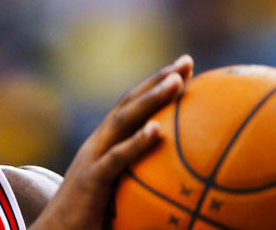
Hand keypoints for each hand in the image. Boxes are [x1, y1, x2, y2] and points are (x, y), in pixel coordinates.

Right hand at [30, 55, 193, 228]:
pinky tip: (157, 130)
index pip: (132, 107)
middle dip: (158, 79)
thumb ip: (143, 180)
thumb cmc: (89, 221)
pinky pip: (116, 158)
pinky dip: (136, 142)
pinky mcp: (91, 180)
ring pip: (122, 120)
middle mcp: (97, 144)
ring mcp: (92, 159)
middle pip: (128, 103)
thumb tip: (187, 185)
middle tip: (186, 61)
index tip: (184, 69)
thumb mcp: (119, 194)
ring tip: (177, 82)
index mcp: (104, 145)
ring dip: (150, 98)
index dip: (156, 85)